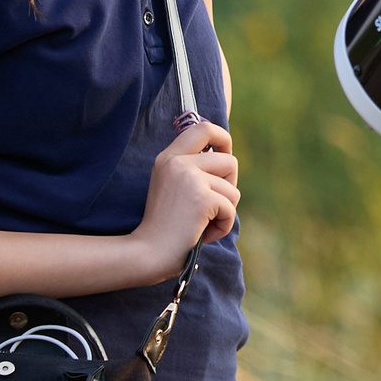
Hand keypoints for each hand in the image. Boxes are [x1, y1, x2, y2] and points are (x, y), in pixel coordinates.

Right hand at [133, 121, 239, 270]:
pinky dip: (223, 226)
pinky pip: (230, 208)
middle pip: (229, 160)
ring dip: (225, 210)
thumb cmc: (164, 226)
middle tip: (213, 204)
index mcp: (168, 157)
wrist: (148, 253)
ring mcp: (189, 178)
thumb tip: (224, 155)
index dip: (223, 138)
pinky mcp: (202, 197)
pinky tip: (204, 234)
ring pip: (232, 188)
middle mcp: (177, 162)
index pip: (203, 128)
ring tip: (202, 223)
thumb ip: (192, 169)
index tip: (225, 155)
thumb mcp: (172, 187)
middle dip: (230, 185)